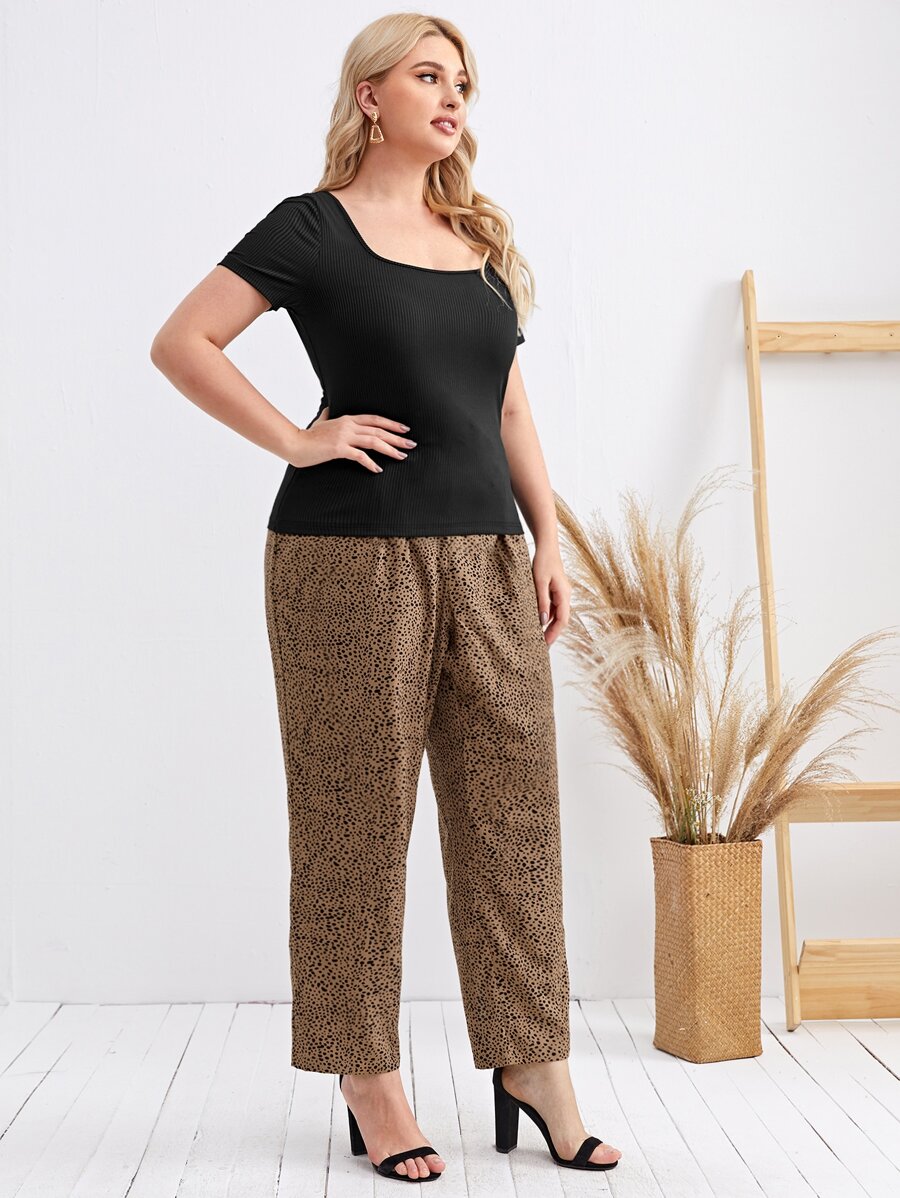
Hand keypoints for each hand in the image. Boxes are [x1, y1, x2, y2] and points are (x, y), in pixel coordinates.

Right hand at [287, 406, 416, 472]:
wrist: (295, 444)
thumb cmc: (308, 436)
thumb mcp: (320, 422)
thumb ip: (327, 416)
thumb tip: (328, 409)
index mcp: (347, 419)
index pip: (375, 419)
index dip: (391, 423)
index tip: (404, 429)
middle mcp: (348, 425)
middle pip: (379, 430)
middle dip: (397, 437)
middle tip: (411, 444)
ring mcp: (344, 436)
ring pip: (373, 441)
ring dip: (390, 449)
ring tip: (402, 456)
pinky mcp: (339, 449)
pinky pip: (360, 456)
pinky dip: (371, 463)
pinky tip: (378, 469)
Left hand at [531, 543, 570, 645]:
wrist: (547, 546)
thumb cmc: (543, 561)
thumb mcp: (539, 582)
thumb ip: (542, 602)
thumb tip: (542, 621)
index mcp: (564, 594)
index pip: (562, 620)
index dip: (555, 633)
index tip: (546, 644)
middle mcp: (565, 595)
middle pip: (561, 619)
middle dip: (552, 632)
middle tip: (541, 645)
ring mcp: (561, 593)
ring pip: (557, 614)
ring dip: (549, 625)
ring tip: (539, 636)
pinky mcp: (556, 590)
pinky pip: (553, 606)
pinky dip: (547, 615)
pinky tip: (539, 620)